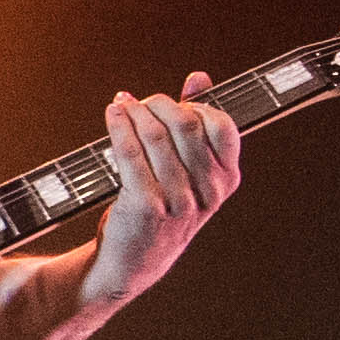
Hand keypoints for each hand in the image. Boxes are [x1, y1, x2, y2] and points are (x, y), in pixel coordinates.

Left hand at [87, 73, 242, 303]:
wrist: (133, 262)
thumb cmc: (162, 210)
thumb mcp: (187, 172)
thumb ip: (197, 123)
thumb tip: (199, 78)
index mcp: (226, 181)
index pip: (222, 126)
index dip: (195, 105)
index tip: (175, 103)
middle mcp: (207, 193)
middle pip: (186, 125)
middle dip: (159, 104)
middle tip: (141, 102)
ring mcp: (178, 202)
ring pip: (156, 136)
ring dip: (135, 112)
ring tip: (122, 106)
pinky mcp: (145, 207)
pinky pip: (130, 153)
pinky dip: (119, 127)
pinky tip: (113, 115)